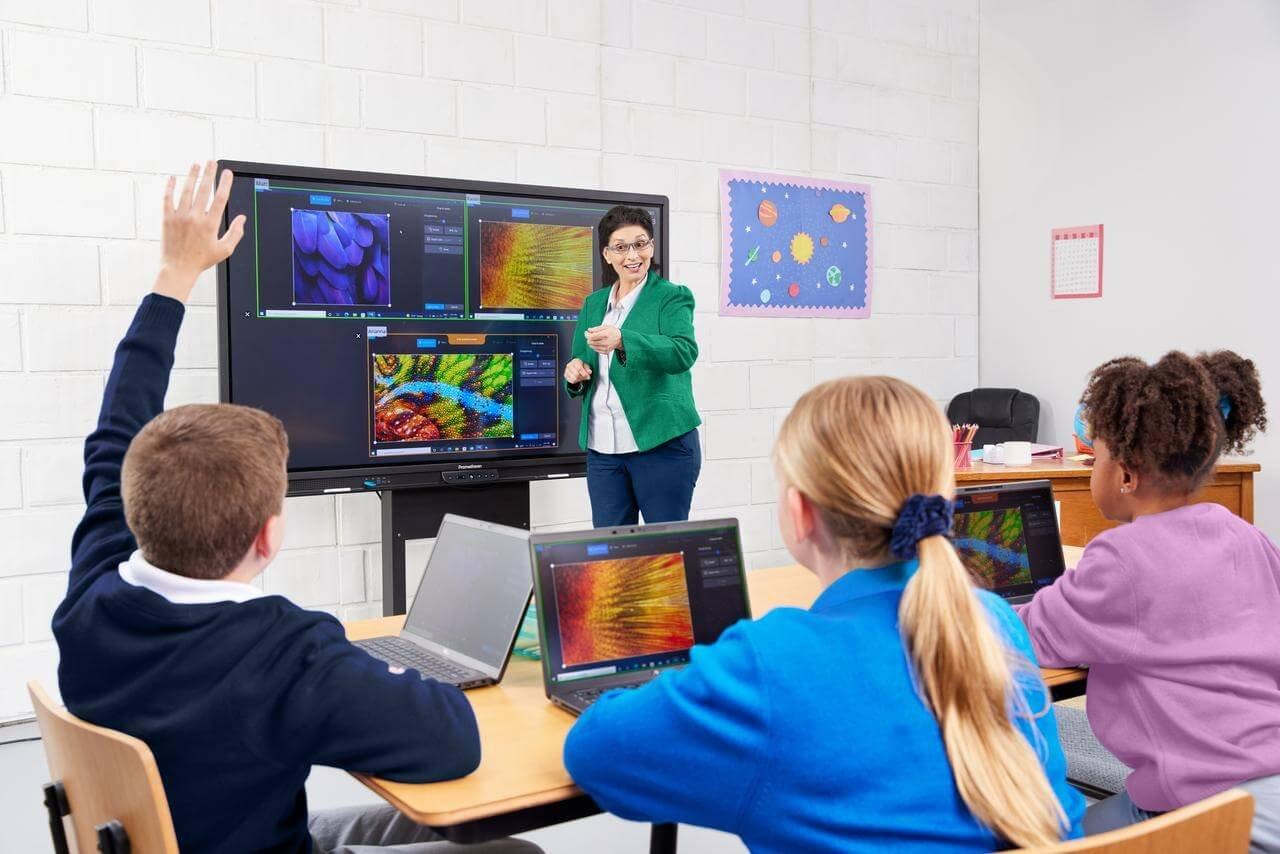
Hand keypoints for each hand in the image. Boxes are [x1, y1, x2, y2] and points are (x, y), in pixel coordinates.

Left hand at [153, 161, 246, 302]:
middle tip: (211, 162)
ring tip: (196, 165)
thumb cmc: (201, 260)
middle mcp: (195, 218)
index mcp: (210, 224)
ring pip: (186, 191)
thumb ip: (235, 233)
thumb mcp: (225, 250)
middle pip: (204, 190)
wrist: (178, 269)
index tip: (227, 173)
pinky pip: (168, 199)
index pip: (220, 198)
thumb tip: (242, 219)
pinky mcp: (167, 219)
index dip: (225, 183)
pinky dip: (170, 187)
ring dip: (192, 176)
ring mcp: (180, 217)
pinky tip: (172, 178)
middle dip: (209, 173)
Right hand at [564, 358, 592, 384]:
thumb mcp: (586, 366)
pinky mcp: (565, 375)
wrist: (575, 366)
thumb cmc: (581, 366)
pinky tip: (578, 378)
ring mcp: (566, 371)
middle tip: (585, 377)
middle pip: (576, 375)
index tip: (588, 377)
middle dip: (582, 377)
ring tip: (581, 377)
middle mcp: (569, 365)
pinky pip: (572, 381)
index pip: (579, 368)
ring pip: (574, 379)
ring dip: (579, 379)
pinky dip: (576, 381)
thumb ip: (588, 369)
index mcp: (575, 361)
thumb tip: (589, 372)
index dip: (584, 374)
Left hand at [585, 325, 621, 354]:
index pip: (591, 337)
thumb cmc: (613, 332)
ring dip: (591, 342)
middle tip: (590, 335)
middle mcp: (605, 342)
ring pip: (592, 347)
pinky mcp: (606, 351)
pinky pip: (596, 350)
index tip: (586, 333)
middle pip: (591, 342)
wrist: (621, 339)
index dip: (587, 335)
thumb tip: (589, 330)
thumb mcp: (605, 326)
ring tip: (595, 339)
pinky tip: (598, 343)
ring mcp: (605, 348)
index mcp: (605, 335)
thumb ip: (596, 328)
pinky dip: (595, 346)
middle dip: (588, 338)